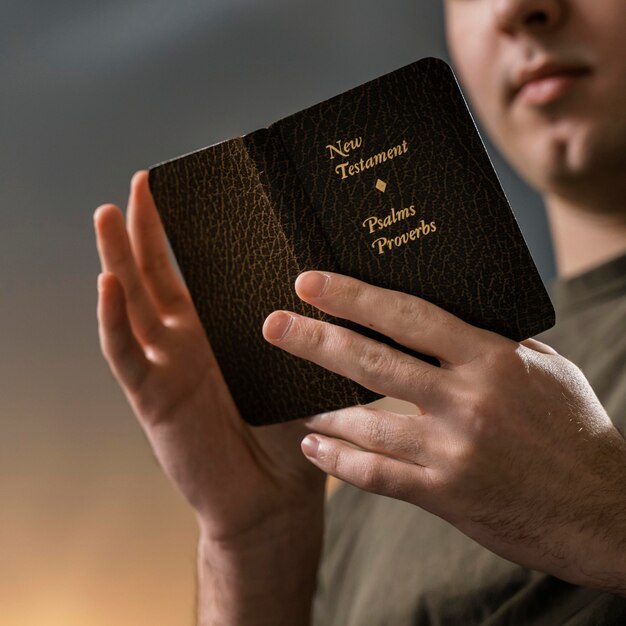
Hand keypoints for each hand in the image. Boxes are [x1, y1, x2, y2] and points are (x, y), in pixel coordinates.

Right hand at [94, 170, 324, 544]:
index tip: (183, 189)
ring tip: (108, 215)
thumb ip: (295, 328)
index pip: (193, 272)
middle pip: (155, 275)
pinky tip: (107, 286)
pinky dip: (112, 321)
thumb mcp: (291, 366)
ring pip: (131, 304)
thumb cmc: (287, 430)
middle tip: (141, 183)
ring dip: (117, 260)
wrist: (273, 493)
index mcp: (217, 331)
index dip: (182, 233)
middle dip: (144, 230)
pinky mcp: (152, 398)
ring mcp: (165, 366)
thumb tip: (323, 277)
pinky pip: (126, 355)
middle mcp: (185, 342)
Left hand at [263, 270, 625, 593]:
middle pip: (374, 362)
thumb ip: (488, 344)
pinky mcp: (446, 492)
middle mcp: (468, 399)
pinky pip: (377, 475)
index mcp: (491, 358)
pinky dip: (339, 461)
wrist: (604, 508)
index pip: (409, 316)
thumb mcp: (541, 368)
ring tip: (290, 396)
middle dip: (316, 339)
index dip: (355, 296)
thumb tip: (438, 321)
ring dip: (322, 408)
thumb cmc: (574, 429)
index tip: (311, 282)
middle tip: (274, 324)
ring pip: (367, 422)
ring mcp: (454, 449)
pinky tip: (314, 447)